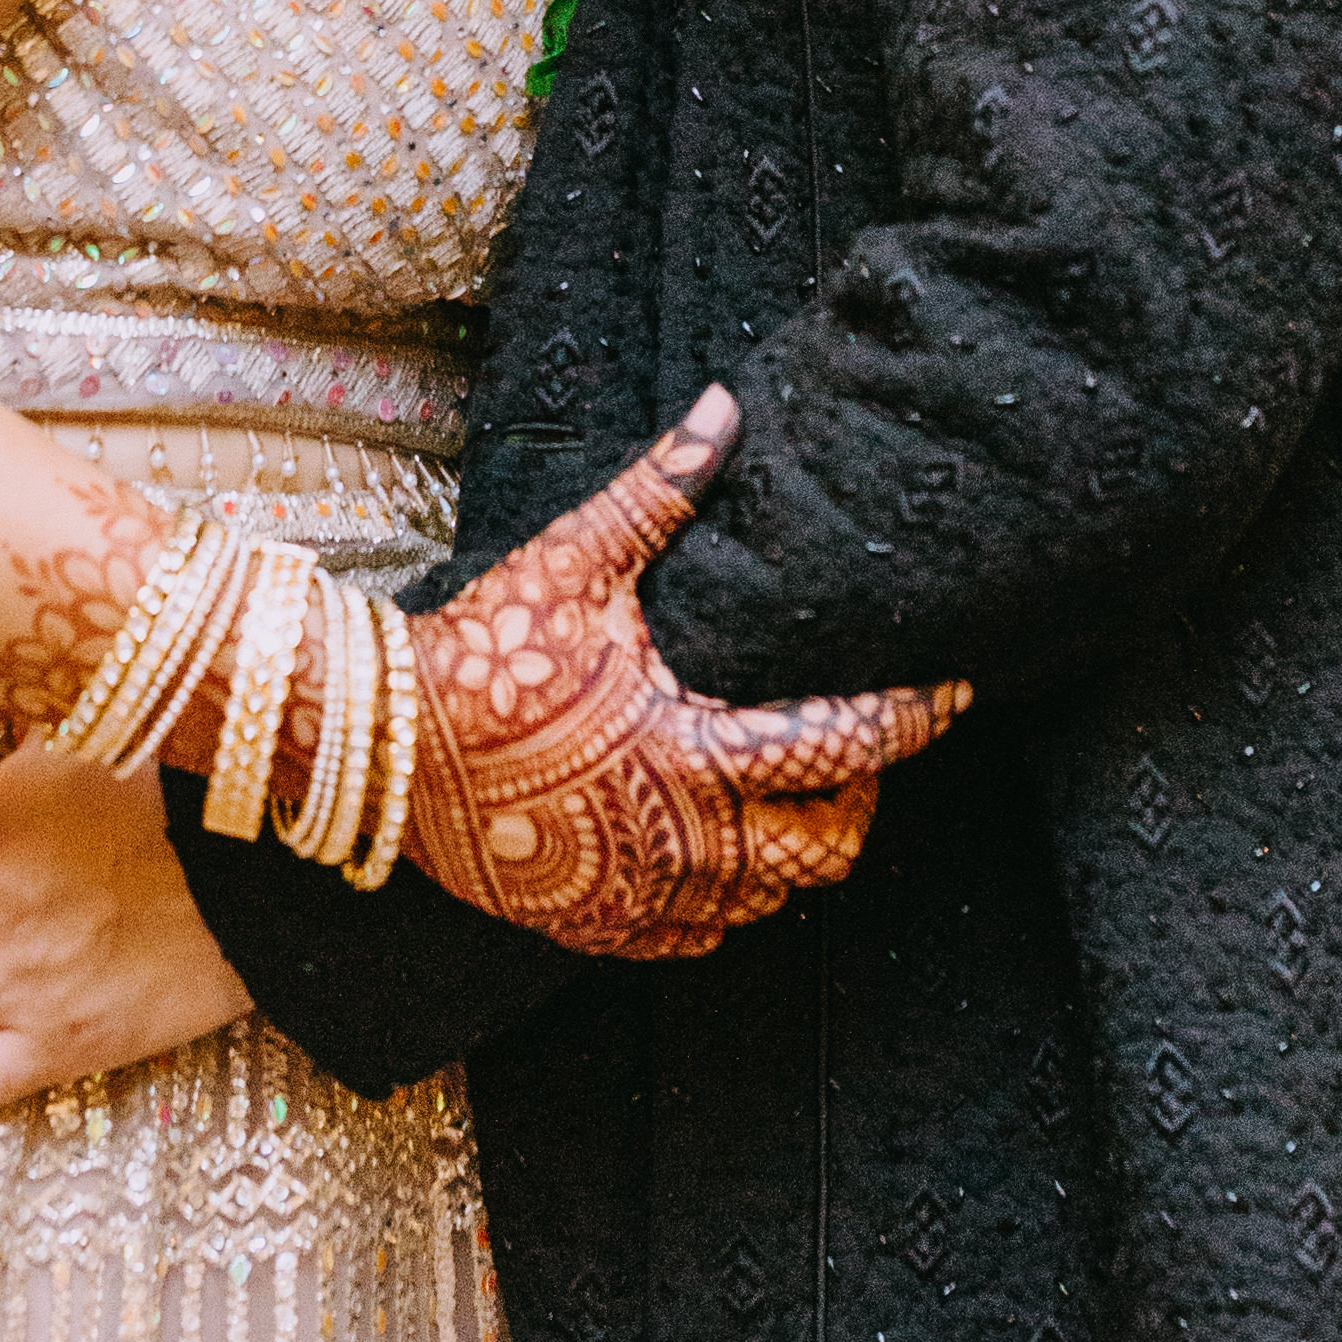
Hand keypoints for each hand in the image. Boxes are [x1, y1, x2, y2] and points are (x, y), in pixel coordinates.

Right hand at [407, 388, 968, 957]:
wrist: (385, 750)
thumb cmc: (484, 650)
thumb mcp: (575, 561)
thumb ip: (662, 491)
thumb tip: (727, 405)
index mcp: (693, 753)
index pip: (843, 744)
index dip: (913, 718)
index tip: (956, 691)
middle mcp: (683, 842)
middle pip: (829, 846)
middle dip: (860, 798)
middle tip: (857, 747)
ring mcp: (644, 898)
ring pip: (774, 898)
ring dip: (797, 847)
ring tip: (789, 788)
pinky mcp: (604, 931)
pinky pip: (706, 935)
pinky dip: (731, 896)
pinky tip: (718, 842)